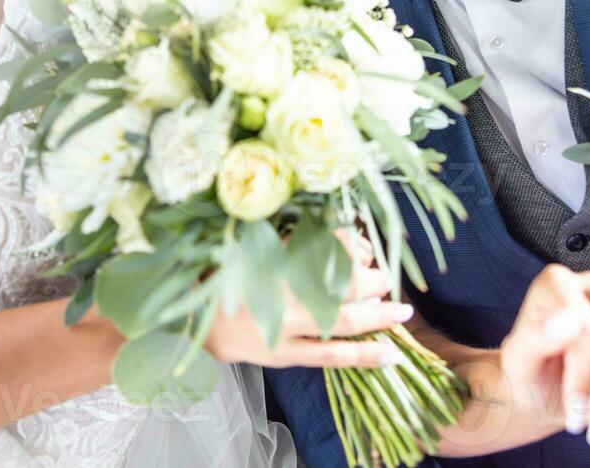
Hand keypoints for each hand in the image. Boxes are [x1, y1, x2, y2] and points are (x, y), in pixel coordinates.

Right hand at [205, 229, 412, 368]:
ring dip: (379, 315)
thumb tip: (337, 234)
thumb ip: (287, 239)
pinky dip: (363, 356)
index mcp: (272, 257)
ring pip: (343, 320)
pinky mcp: (284, 354)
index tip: (362, 244)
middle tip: (385, 277)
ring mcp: (284, 327)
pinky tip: (390, 355)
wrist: (187, 323)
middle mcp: (282, 291)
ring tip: (402, 312)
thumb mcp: (247, 248)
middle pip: (342, 282)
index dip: (352, 244)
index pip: (325, 244)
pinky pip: (331, 357)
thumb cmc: (220, 280)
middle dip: (371, 279)